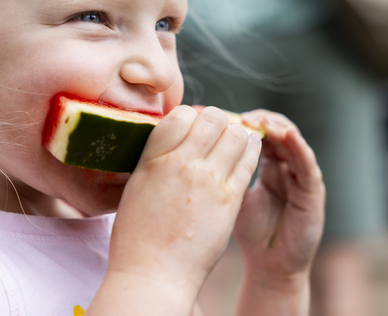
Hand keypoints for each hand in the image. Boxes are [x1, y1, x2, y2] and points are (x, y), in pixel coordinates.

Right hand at [107, 106, 261, 297]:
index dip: (191, 117)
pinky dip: (250, 150)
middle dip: (216, 121)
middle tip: (215, 133)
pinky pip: (248, 161)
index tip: (193, 127)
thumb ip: (157, 157)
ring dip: (235, 133)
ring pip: (236, 135)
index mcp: (154, 158)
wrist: (155, 273)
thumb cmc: (138, 233)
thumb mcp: (137, 184)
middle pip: (213, 119)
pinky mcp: (230, 200)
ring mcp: (210, 181)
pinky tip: (247, 151)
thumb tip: (177, 137)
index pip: (182, 114)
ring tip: (232, 142)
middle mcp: (183, 163)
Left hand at [233, 110, 324, 285]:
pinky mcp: (314, 194)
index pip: (260, 133)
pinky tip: (289, 137)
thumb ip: (226, 170)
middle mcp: (287, 167)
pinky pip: (308, 167)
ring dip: (278, 129)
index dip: (244, 122)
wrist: (269, 266)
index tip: (224, 116)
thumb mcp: (233, 193)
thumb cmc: (250, 231)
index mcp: (268, 165)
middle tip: (242, 117)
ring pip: (294, 143)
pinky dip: (300, 149)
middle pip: (278, 132)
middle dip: (261, 120)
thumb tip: (198, 145)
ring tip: (261, 121)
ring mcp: (302, 179)